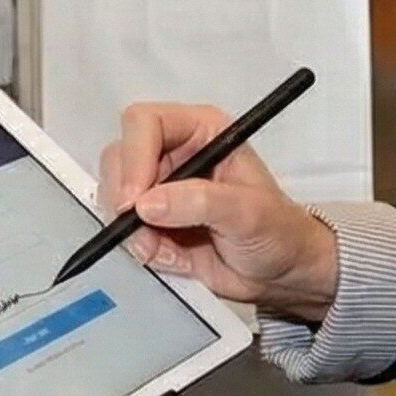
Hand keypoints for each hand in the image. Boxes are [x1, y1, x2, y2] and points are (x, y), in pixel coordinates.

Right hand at [99, 103, 338, 321]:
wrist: (281, 272)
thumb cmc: (277, 230)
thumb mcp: (248, 212)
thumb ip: (200, 202)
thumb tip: (146, 204)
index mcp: (200, 131)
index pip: (145, 123)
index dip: (134, 157)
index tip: (136, 202)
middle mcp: (173, 152)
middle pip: (119, 157)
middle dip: (125, 198)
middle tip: (143, 232)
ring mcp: (159, 188)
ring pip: (114, 195)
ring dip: (131, 228)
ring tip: (164, 248)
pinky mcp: (152, 221)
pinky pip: (123, 230)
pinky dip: (140, 248)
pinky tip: (170, 257)